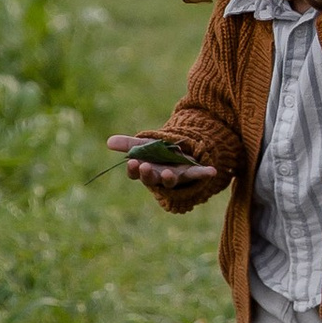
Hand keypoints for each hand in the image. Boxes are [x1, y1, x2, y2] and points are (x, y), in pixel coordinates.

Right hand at [107, 134, 224, 191]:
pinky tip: (212, 171)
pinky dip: (204, 173)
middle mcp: (159, 177)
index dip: (134, 170)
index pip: (136, 173)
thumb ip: (128, 144)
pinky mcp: (191, 173)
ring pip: (171, 180)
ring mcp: (176, 177)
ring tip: (168, 174)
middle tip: (145, 167)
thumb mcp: (143, 145)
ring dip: (169, 178)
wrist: (180, 154)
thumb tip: (108, 141)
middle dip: (148, 174)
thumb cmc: (158, 153)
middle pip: (152, 179)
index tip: (132, 163)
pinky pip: (198, 174)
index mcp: (146, 170)